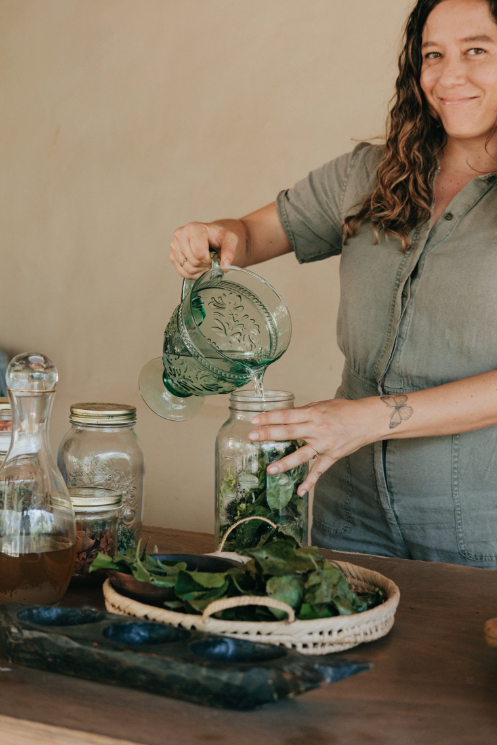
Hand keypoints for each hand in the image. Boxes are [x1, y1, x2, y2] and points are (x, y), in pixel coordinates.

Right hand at [169, 221, 239, 278]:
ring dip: (200, 270)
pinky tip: (199, 267)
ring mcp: (174, 245)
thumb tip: (225, 267)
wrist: (212, 236)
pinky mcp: (172, 256)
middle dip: (205, 265)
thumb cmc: (219, 236)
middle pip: (193, 262)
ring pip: (188, 269)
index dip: (209, 259)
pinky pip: (182, 272)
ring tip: (206, 263)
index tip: (214, 256)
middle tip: (211, 260)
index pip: (199, 254)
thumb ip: (229, 252)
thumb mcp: (230, 240)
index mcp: (193, 228)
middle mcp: (180, 234)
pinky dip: (193, 274)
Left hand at [248, 397, 378, 495]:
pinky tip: (300, 491)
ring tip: (270, 469)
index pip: (286, 416)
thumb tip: (286, 417)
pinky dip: (310, 482)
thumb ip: (304, 412)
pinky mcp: (331, 456)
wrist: (367, 420)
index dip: (269, 418)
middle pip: (289, 432)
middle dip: (269, 434)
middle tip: (252, 437)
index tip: (254, 421)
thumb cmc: (344, 410)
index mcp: (312, 413)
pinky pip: (319, 471)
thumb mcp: (321, 405)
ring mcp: (324, 444)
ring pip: (301, 455)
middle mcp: (316, 429)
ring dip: (285, 463)